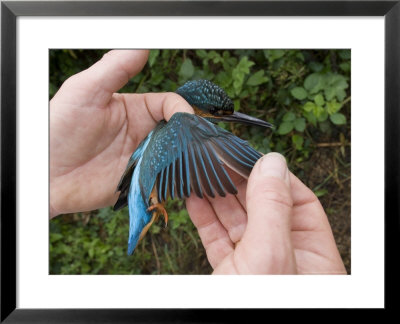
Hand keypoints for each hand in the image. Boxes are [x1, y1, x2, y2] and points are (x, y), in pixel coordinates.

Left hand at [50, 50, 192, 216]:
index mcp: (136, 109)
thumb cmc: (61, 129)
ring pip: (176, 155)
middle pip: (179, 130)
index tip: (185, 121)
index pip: (170, 104)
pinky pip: (166, 179)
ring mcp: (144, 158)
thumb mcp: (86, 90)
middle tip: (194, 144)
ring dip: (184, 158)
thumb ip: (115, 68)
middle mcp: (144, 133)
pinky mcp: (142, 181)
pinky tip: (181, 178)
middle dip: (188, 135)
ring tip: (192, 163)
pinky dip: (176, 178)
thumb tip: (144, 46)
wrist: (47, 175)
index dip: (181, 110)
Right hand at [186, 152, 345, 273]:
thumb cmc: (258, 307)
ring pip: (238, 222)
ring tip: (201, 173)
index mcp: (312, 256)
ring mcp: (256, 266)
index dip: (273, 176)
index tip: (249, 156)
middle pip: (264, 207)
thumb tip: (272, 162)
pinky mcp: (229, 274)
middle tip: (217, 157)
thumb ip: (271, 207)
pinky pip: (218, 239)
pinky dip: (205, 218)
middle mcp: (285, 258)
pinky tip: (194, 199)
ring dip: (218, 196)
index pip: (297, 201)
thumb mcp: (270, 256)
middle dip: (239, 181)